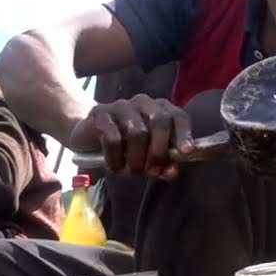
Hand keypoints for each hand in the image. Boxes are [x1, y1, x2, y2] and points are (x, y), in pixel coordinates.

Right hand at [69, 94, 193, 180]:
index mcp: (160, 109)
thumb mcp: (147, 157)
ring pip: (137, 132)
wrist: (89, 137)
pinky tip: (113, 166)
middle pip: (159, 121)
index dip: (184, 134)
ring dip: (135, 159)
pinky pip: (113, 138)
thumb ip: (164, 164)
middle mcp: (143, 103)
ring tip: (130, 171)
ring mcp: (121, 106)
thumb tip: (172, 172)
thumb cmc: (125, 148)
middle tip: (152, 171)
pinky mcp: (100, 113)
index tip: (186, 152)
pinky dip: (115, 157)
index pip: (178, 116)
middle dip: (158, 151)